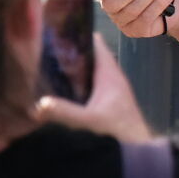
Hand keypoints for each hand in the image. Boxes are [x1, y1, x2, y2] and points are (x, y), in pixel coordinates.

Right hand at [36, 37, 152, 142]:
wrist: (138, 147)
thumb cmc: (118, 131)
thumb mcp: (89, 120)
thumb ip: (66, 112)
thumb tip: (41, 103)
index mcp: (110, 75)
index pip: (97, 46)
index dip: (82, 36)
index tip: (62, 30)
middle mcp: (113, 78)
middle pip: (93, 56)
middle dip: (74, 51)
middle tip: (49, 48)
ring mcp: (112, 88)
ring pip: (93, 70)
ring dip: (76, 66)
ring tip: (51, 65)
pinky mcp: (110, 100)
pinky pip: (92, 82)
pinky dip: (80, 80)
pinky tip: (64, 88)